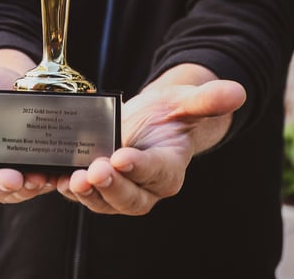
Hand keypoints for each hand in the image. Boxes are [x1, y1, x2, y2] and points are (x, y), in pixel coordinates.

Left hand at [57, 77, 245, 215]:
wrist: (154, 121)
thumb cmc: (173, 112)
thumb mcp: (189, 101)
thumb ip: (208, 99)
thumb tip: (237, 92)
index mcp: (170, 167)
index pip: (157, 172)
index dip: (140, 168)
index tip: (122, 157)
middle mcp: (147, 186)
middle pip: (131, 197)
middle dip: (111, 187)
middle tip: (94, 171)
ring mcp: (122, 189)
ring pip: (105, 201)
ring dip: (88, 193)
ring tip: (72, 180)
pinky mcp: (100, 184)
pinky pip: (86, 193)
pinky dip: (70, 189)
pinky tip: (57, 178)